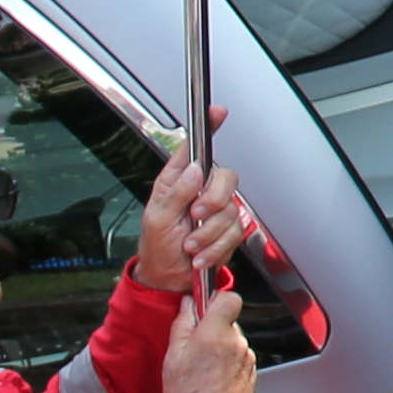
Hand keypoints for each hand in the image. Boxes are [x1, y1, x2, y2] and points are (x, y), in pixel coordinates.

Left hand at [132, 117, 245, 293]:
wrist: (168, 279)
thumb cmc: (156, 247)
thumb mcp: (157, 219)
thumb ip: (176, 193)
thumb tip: (194, 170)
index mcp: (178, 180)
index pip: (195, 148)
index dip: (208, 127)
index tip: (217, 112)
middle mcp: (200, 190)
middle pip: (226, 178)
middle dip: (213, 201)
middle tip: (196, 216)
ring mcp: (216, 210)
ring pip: (231, 210)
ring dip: (209, 234)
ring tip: (190, 246)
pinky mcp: (228, 230)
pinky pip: (235, 232)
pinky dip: (216, 248)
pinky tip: (200, 254)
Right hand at [161, 283, 257, 392]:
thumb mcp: (174, 355)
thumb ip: (183, 324)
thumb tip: (187, 305)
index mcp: (217, 331)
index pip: (229, 297)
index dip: (216, 300)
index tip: (203, 308)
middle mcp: (237, 342)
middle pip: (228, 323)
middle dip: (213, 330)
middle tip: (194, 348)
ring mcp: (247, 359)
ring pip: (233, 343)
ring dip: (220, 349)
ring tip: (202, 370)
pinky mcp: (252, 374)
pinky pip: (238, 361)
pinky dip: (227, 365)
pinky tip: (212, 380)